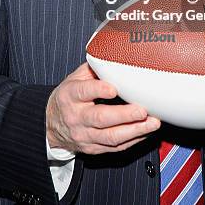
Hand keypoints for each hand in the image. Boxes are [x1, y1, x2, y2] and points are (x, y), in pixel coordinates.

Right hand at [46, 62, 160, 154]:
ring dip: (134, 130)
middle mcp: (76, 117)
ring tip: (152, 123)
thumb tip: (116, 56)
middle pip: (100, 118)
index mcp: (70, 96)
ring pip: (110, 137)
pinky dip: (133, 140)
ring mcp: (84, 135)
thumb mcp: (74, 78)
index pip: (83, 92)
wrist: (51, 124)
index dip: (98, 90)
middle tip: (142, 110)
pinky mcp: (93, 148)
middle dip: (124, 115)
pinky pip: (115, 147)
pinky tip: (145, 132)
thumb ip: (94, 69)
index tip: (114, 89)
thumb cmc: (68, 97)